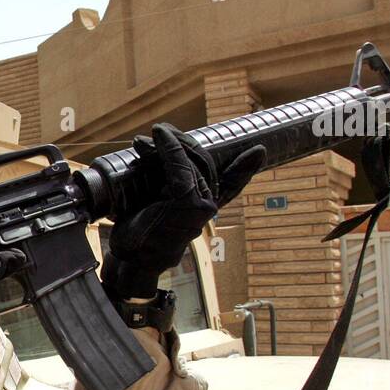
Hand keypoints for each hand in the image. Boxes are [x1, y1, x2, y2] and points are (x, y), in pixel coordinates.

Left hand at [102, 123, 264, 299]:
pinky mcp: (186, 202)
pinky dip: (169, 146)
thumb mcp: (155, 208)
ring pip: (190, 161)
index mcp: (204, 208)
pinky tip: (159, 135)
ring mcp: (200, 204)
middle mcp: (207, 206)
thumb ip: (166, 190)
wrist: (131, 259)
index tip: (258, 152)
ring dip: (170, 142)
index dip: (244, 170)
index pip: (231, 186)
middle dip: (184, 141)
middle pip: (204, 163)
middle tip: (162, 130)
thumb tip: (157, 162)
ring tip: (153, 134)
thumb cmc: (140, 235)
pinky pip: (179, 165)